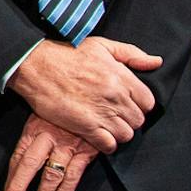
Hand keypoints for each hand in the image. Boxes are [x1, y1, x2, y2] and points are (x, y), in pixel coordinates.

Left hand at [1, 113, 91, 190]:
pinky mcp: (85, 152)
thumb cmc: (61, 115)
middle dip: (19, 187)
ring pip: (52, 174)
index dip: (11, 178)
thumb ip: (32, 140)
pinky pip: (73, 175)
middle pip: (30, 164)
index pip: (18, 157)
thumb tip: (16, 166)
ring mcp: (67, 146)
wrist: (92, 102)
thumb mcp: (42, 118)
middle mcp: (48, 138)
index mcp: (34, 130)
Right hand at [7, 37, 160, 153]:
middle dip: (128, 119)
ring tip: (105, 126)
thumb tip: (156, 62)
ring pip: (126, 135)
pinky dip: (106, 144)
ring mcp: (101, 112)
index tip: (127, 104)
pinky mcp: (85, 126)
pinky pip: (109, 145)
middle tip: (114, 115)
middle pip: (138, 120)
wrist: (35, 65)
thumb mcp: (101, 45)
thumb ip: (132, 53)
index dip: (139, 105)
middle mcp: (115, 96)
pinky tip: (98, 136)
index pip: (148, 102)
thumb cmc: (66, 54)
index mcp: (121, 76)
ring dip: (118, 132)